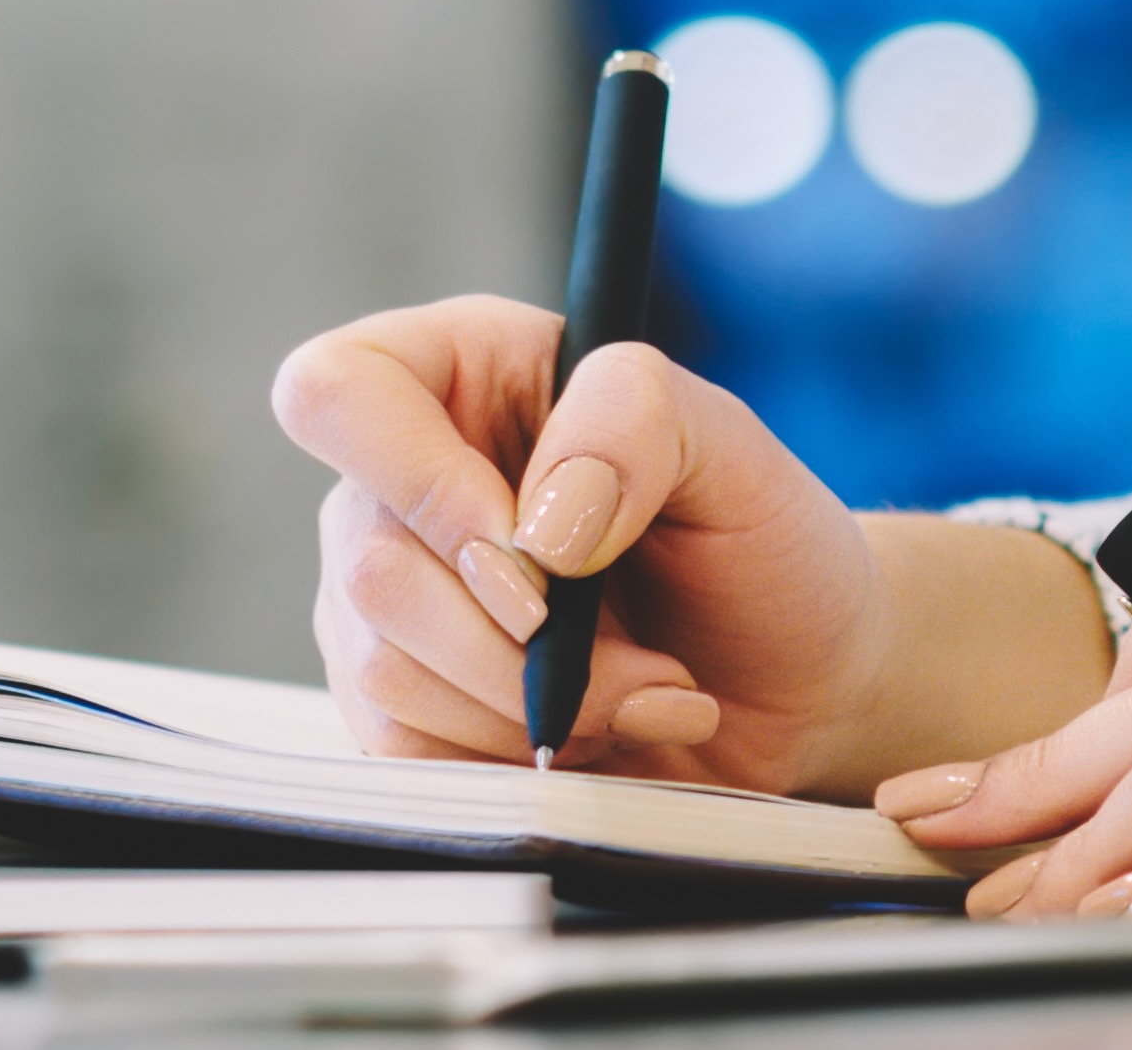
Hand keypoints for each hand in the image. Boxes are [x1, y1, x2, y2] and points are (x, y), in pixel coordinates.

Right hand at [269, 298, 895, 787]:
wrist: (797, 681)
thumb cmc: (762, 542)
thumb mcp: (729, 443)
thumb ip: (632, 420)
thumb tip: (535, 526)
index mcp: (459, 371)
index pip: (334, 392)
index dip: (421, 482)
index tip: (537, 552)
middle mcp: (399, 481)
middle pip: (370, 567)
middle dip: (523, 643)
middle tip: (644, 656)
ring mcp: (385, 599)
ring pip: (387, 673)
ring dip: (540, 708)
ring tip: (640, 691)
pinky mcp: (400, 705)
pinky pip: (406, 754)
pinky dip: (519, 760)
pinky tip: (598, 733)